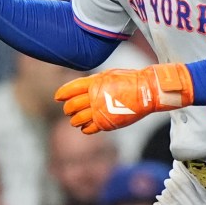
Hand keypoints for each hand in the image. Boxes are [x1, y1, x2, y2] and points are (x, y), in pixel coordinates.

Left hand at [54, 63, 193, 133]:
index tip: (58, 97)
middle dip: (68, 109)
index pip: (70, 89)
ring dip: (74, 120)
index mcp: (94, 83)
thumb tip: (80, 90)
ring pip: (77, 119)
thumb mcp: (108, 75)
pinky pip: (89, 129)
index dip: (62, 94)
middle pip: (72, 105)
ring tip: (76, 120)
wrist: (147, 92)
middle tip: (68, 110)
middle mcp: (95, 97)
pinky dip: (85, 129)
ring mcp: (100, 111)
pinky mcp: (107, 122)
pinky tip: (86, 127)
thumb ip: (93, 82)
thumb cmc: (129, 81)